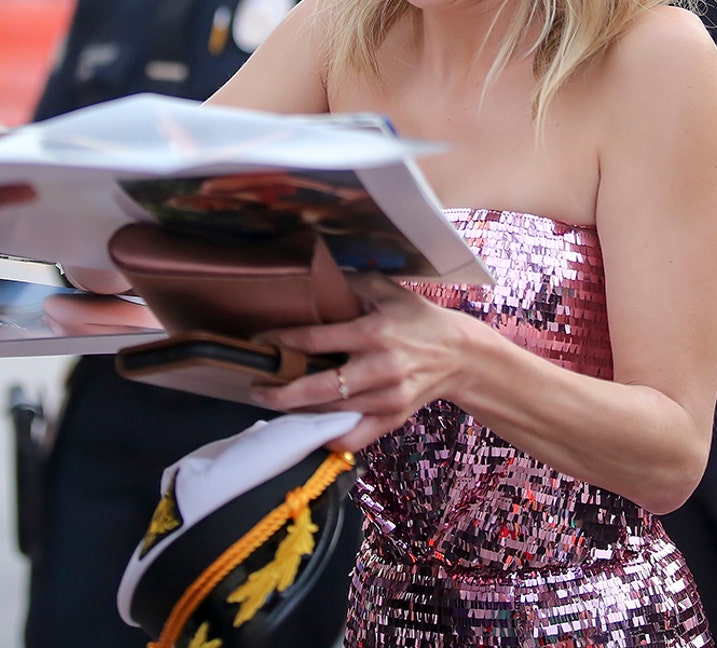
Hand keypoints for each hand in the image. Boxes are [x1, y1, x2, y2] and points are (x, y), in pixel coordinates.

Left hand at [250, 274, 478, 450]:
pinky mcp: (394, 418)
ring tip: (275, 402)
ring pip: (332, 413)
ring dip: (299, 412)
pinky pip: (354, 438)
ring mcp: (388, 398)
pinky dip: (328, 438)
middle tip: (257, 388)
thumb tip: (315, 278)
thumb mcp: (389, 291)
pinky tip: (309, 429)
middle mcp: (381, 367)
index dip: (283, 342)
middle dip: (282, 392)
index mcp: (375, 332)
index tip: (261, 341)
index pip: (317, 340)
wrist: (460, 355)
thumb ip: (352, 284)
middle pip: (320, 387)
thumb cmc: (419, 319)